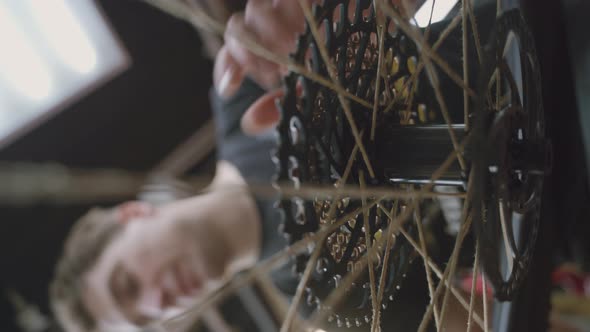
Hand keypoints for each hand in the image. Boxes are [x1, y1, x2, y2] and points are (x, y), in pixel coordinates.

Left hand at [214, 0, 418, 135]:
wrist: (387, 43)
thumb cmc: (349, 70)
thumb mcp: (316, 94)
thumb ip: (281, 106)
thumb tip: (248, 123)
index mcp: (271, 50)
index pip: (234, 53)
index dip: (228, 68)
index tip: (231, 89)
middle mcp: (275, 25)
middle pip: (239, 29)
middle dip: (250, 55)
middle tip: (278, 76)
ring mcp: (291, 7)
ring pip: (256, 11)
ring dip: (271, 36)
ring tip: (300, 53)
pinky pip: (294, 0)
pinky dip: (297, 9)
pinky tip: (308, 20)